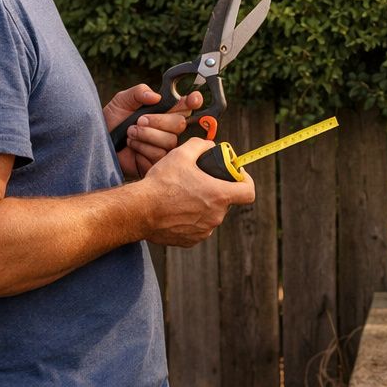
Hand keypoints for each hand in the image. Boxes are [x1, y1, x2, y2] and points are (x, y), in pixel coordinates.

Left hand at [104, 83, 203, 178]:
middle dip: (159, 121)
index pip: (187, 106)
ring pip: (170, 141)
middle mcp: (168, 129)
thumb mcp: (123, 100)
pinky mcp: (156, 163)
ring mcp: (164, 147)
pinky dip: (143, 148)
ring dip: (147, 135)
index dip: (194, 102)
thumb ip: (139, 92)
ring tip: (131, 133)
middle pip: (180, 124)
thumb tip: (156, 96)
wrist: (99, 141)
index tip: (192, 100)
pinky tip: (132, 145)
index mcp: (165, 111)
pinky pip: (159, 155)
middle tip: (139, 120)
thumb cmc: (112, 121)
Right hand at [139, 137, 256, 246]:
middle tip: (204, 180)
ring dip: (204, 205)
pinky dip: (192, 218)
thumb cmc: (161, 183)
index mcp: (218, 195)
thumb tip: (210, 146)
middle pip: (227, 201)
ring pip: (211, 214)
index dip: (245, 181)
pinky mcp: (190, 241)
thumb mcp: (182, 154)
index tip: (236, 175)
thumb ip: (201, 145)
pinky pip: (198, 227)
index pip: (248, 192)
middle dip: (219, 190)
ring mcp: (203, 231)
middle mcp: (215, 217)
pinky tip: (177, 209)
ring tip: (186, 194)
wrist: (138, 210)